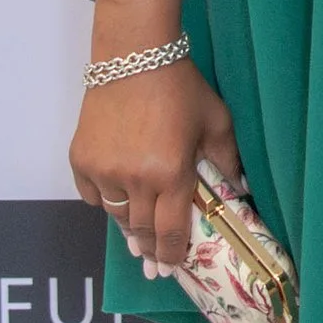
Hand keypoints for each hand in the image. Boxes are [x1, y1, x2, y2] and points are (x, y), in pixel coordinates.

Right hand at [70, 58, 242, 270]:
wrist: (134, 54)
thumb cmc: (181, 86)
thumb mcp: (216, 123)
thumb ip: (228, 161)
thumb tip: (241, 191)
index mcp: (171, 175)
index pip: (171, 232)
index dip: (172, 255)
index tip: (172, 268)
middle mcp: (134, 180)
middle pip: (141, 231)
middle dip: (149, 250)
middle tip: (154, 262)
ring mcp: (104, 171)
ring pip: (115, 216)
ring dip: (128, 228)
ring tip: (136, 238)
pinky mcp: (81, 158)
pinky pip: (92, 194)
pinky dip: (103, 200)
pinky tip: (113, 201)